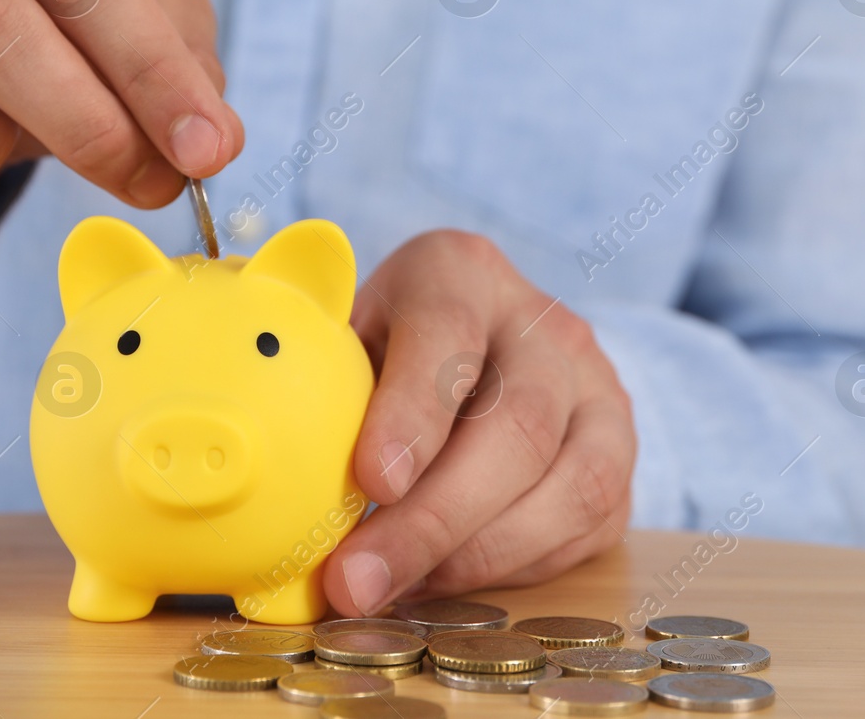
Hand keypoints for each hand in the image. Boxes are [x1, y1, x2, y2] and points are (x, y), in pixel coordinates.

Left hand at [323, 230, 635, 612]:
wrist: (481, 343)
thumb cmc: (385, 345)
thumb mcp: (345, 335)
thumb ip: (316, 380)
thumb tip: (245, 468)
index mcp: (461, 273)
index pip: (447, 330)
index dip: (413, 409)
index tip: (370, 479)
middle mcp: (545, 325)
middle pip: (518, 422)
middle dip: (435, 515)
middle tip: (358, 577)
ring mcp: (597, 391)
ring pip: (570, 482)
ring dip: (474, 555)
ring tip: (391, 592)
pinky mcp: (619, 458)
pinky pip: (586, 527)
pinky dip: (511, 569)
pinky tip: (440, 583)